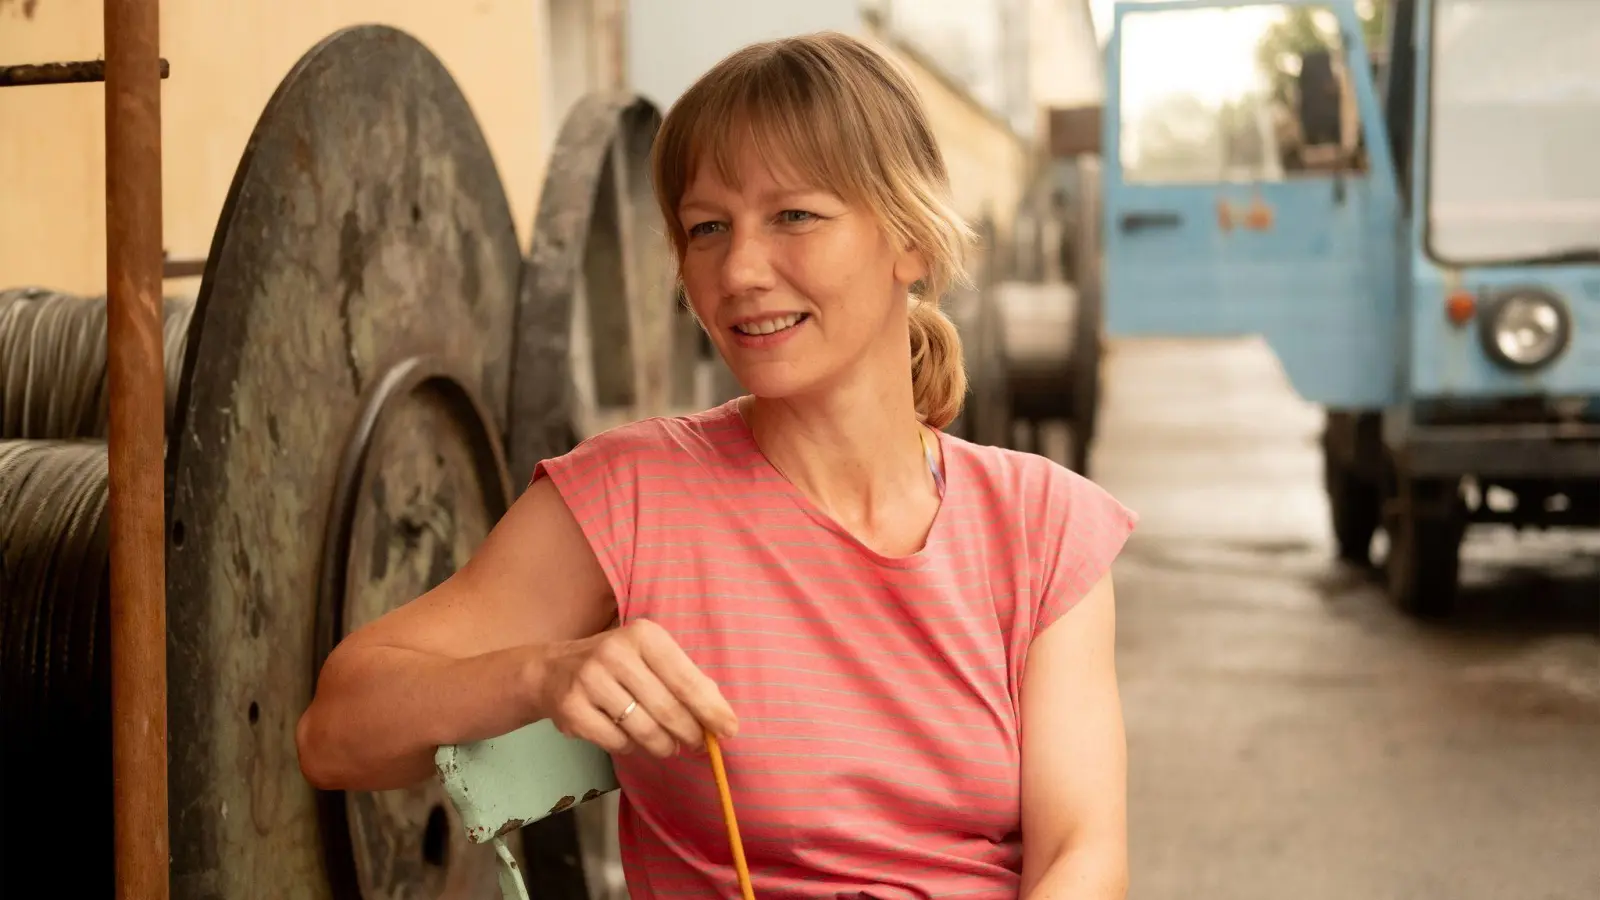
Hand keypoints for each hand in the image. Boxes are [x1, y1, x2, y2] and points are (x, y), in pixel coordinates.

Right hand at [538, 619, 737, 757]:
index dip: (711, 710)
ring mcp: (590, 681)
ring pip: (644, 730)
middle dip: (690, 733)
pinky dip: (632, 747)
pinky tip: (631, 738)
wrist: (552, 670)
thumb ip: (683, 678)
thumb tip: (720, 716)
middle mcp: (615, 653)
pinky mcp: (573, 710)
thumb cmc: (617, 664)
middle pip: (668, 709)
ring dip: (663, 745)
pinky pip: (618, 743)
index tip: (729, 730)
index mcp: (643, 635)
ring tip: (668, 745)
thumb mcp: (649, 656)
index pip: (686, 680)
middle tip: (699, 745)